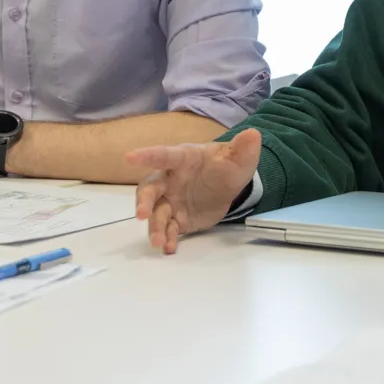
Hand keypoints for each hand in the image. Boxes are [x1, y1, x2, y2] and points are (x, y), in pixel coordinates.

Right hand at [125, 130, 261, 254]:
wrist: (229, 186)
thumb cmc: (226, 166)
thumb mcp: (240, 158)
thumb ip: (244, 148)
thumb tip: (253, 134)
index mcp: (183, 159)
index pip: (164, 155)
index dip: (147, 155)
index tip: (130, 157)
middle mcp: (170, 179)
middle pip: (151, 189)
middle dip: (144, 201)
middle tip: (141, 214)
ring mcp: (171, 200)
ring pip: (157, 214)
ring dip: (155, 227)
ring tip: (158, 242)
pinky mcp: (177, 219)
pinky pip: (169, 229)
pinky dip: (168, 239)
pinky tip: (169, 248)